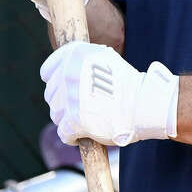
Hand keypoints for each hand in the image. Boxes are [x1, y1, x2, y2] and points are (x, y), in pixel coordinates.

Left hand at [40, 41, 178, 146]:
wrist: (144, 104)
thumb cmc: (127, 84)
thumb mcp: (105, 59)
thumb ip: (82, 62)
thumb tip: (64, 67)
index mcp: (76, 54)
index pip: (47, 71)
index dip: (56, 83)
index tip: (66, 91)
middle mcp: (69, 72)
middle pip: (51, 95)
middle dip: (64, 103)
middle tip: (83, 107)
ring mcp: (71, 96)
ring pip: (56, 114)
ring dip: (68, 119)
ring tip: (87, 119)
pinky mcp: (74, 120)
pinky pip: (63, 132)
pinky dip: (72, 136)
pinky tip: (84, 133)